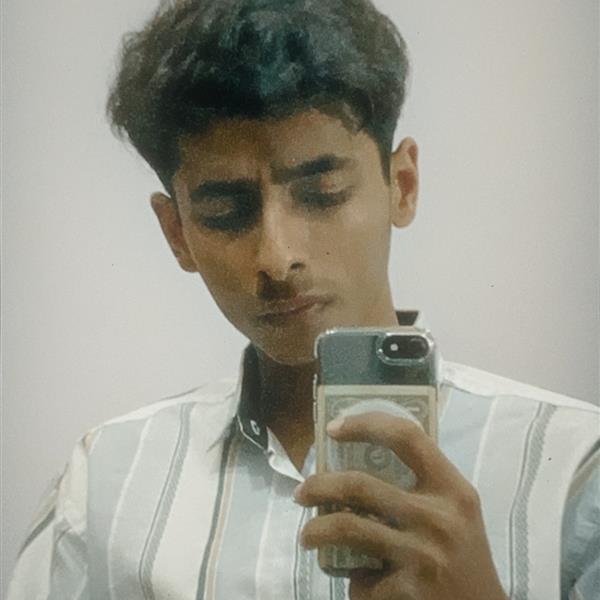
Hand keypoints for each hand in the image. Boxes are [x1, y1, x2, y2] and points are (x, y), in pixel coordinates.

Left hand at [294, 412, 507, 599]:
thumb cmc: (465, 556)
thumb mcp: (456, 511)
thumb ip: (422, 486)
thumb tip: (358, 462)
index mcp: (452, 488)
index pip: (406, 437)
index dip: (365, 424)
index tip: (334, 427)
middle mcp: (438, 516)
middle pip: (361, 484)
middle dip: (319, 485)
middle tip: (302, 492)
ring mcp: (423, 554)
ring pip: (349, 529)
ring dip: (316, 531)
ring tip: (307, 536)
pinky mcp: (410, 590)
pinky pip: (363, 580)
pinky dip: (354, 582)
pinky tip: (358, 583)